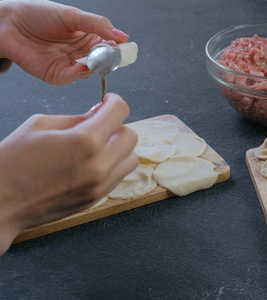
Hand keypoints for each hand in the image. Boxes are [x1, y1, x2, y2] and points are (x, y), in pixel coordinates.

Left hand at [0, 0, 128, 84]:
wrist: (8, 23)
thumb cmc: (37, 14)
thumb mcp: (72, 15)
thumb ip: (98, 25)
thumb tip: (123, 36)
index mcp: (89, 37)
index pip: (110, 46)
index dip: (118, 48)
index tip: (123, 48)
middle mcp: (82, 52)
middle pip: (103, 61)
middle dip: (107, 59)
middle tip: (109, 55)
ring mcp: (71, 65)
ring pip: (90, 71)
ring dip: (93, 66)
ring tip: (93, 58)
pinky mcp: (58, 75)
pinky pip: (73, 78)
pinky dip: (79, 73)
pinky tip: (80, 65)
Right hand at [0, 93, 137, 253]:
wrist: (1, 202)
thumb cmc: (13, 160)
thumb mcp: (41, 125)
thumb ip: (77, 118)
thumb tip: (99, 113)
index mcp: (84, 141)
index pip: (120, 112)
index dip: (115, 102)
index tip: (107, 102)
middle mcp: (99, 165)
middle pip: (131, 136)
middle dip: (117, 126)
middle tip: (100, 125)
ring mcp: (100, 185)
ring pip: (130, 159)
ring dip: (119, 148)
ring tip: (98, 146)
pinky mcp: (96, 198)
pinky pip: (119, 176)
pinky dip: (112, 166)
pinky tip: (92, 163)